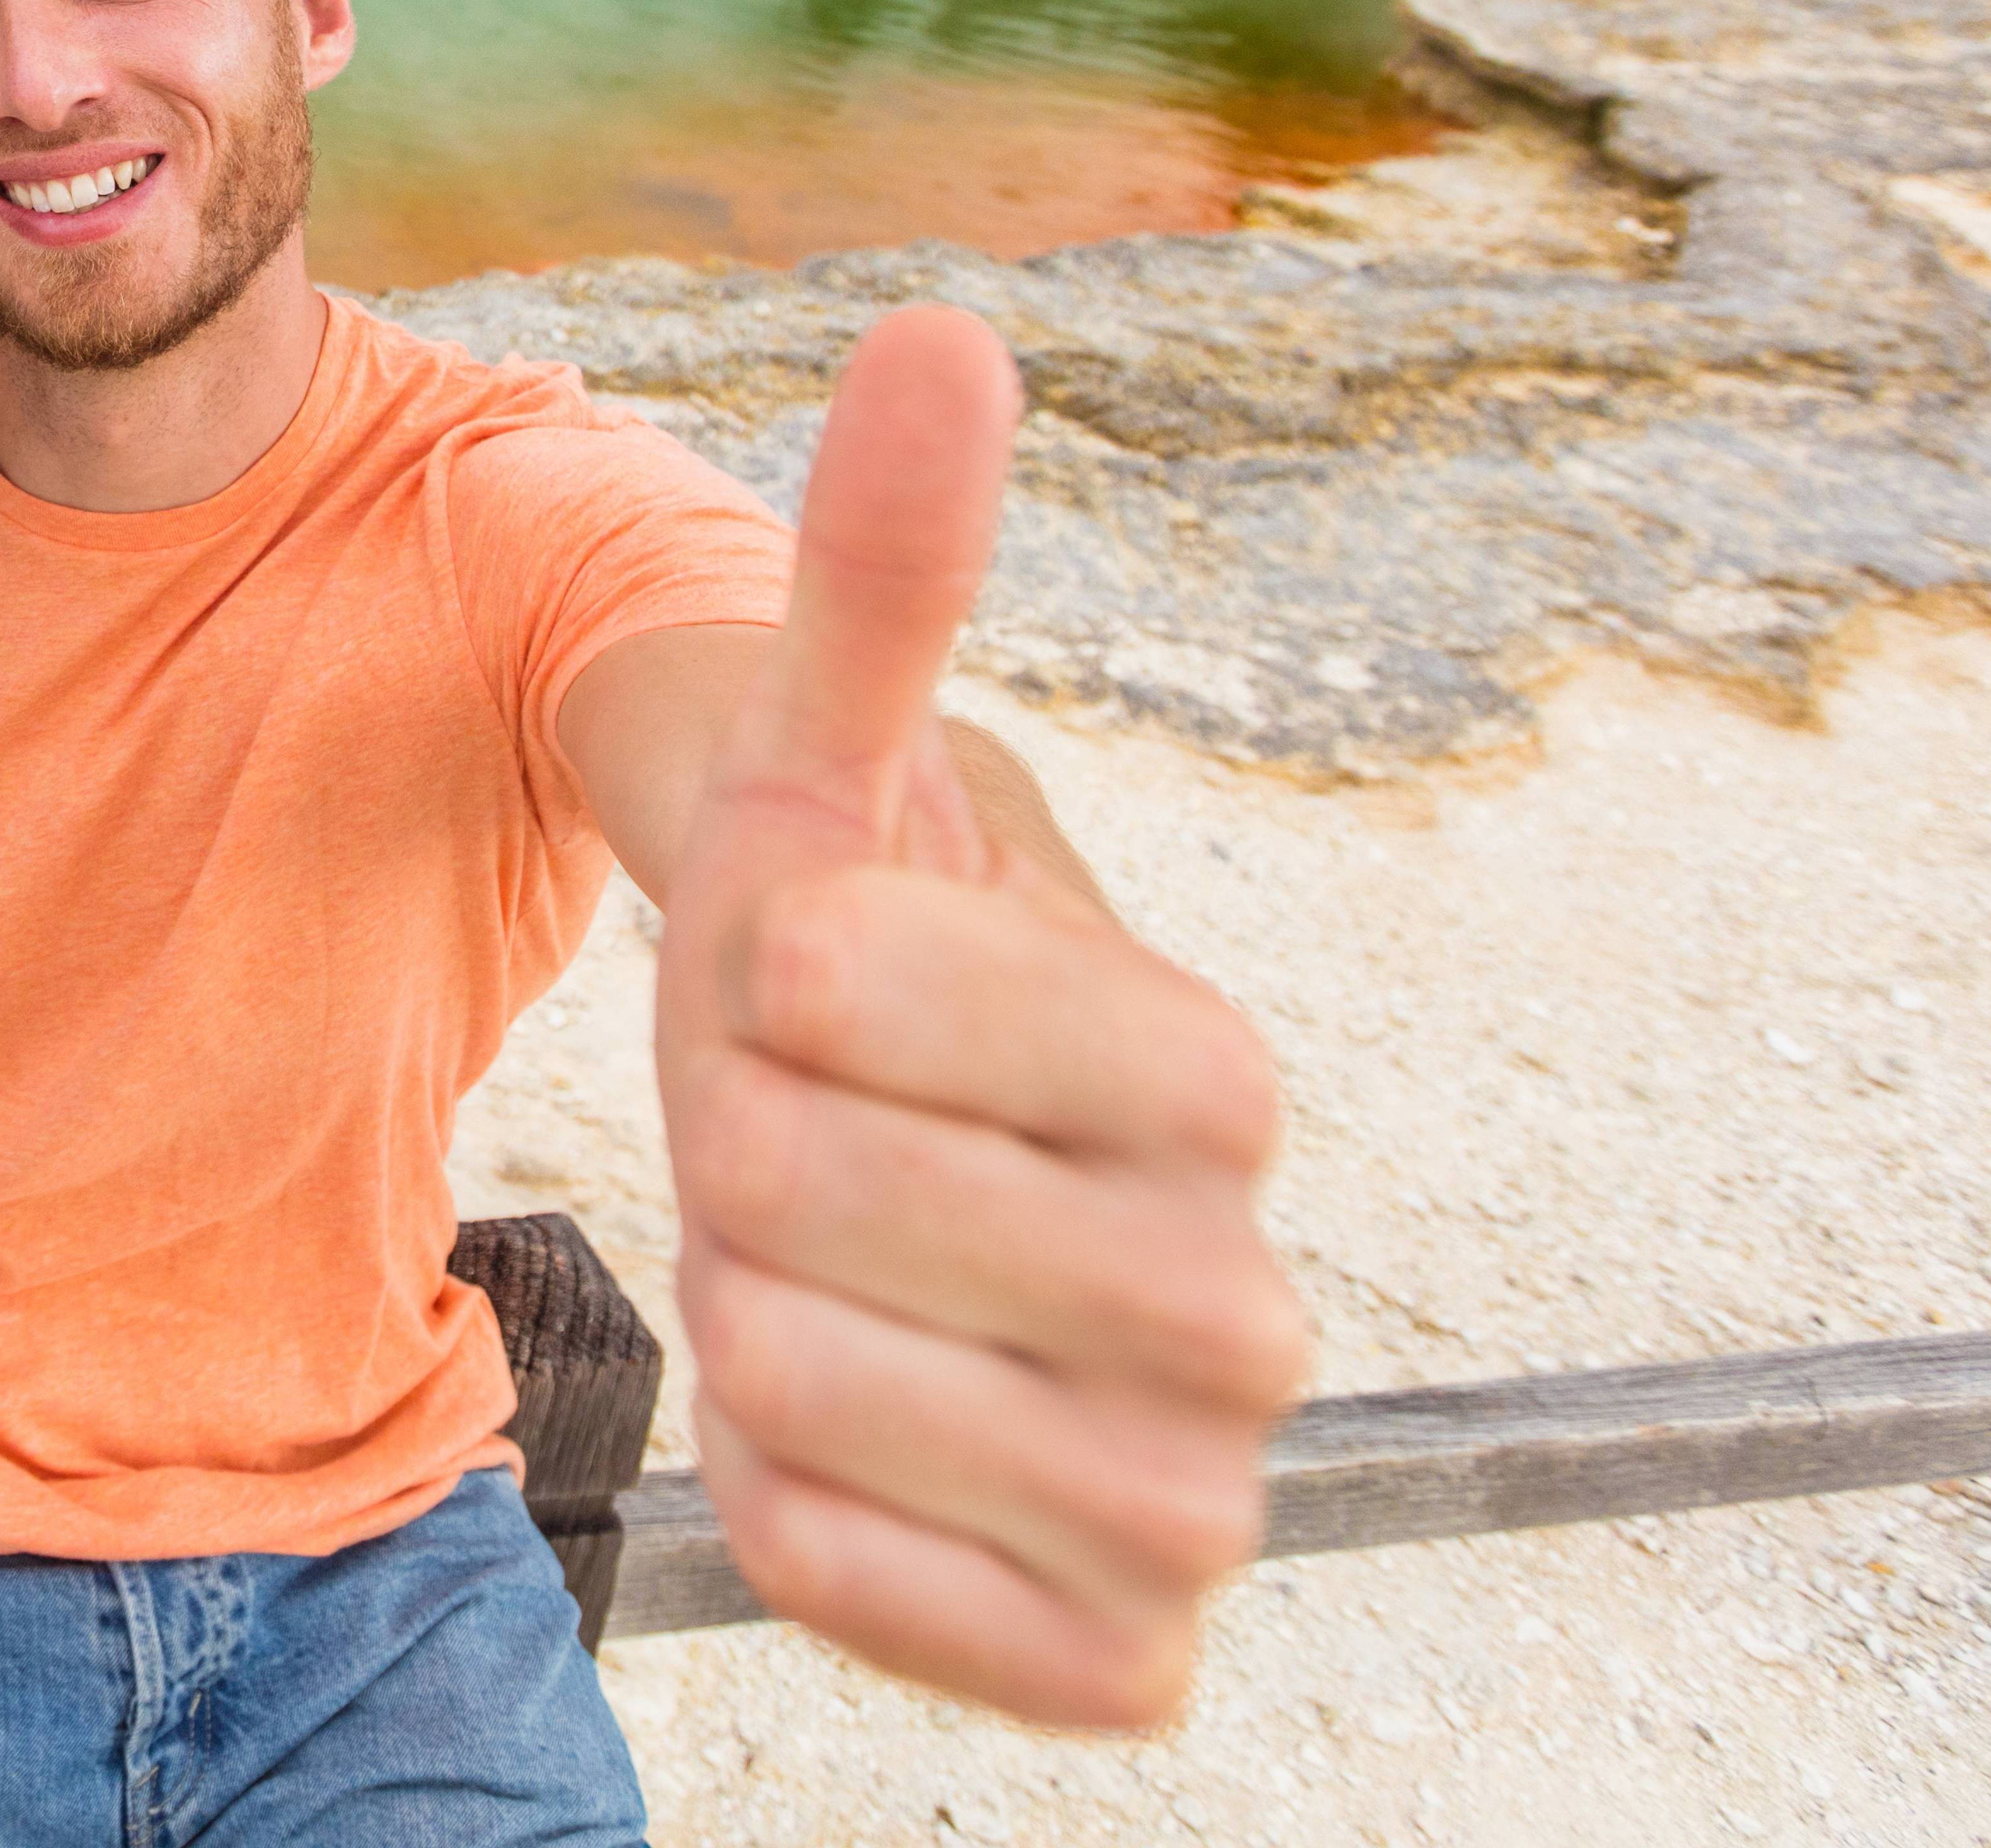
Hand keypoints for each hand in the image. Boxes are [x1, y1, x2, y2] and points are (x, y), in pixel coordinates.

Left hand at [651, 305, 1308, 1726]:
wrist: (885, 1205)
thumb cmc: (856, 978)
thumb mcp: (832, 771)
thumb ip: (884, 576)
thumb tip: (942, 335)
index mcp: (1215, 1076)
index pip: (937, 1010)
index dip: (807, 975)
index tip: (789, 961)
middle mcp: (1248, 1298)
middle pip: (844, 1210)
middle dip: (742, 1154)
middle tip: (788, 1138)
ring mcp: (1196, 1493)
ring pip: (826, 1403)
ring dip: (742, 1315)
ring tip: (802, 1266)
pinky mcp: (1115, 1654)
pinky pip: (876, 1598)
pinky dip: (793, 1512)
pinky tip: (826, 1433)